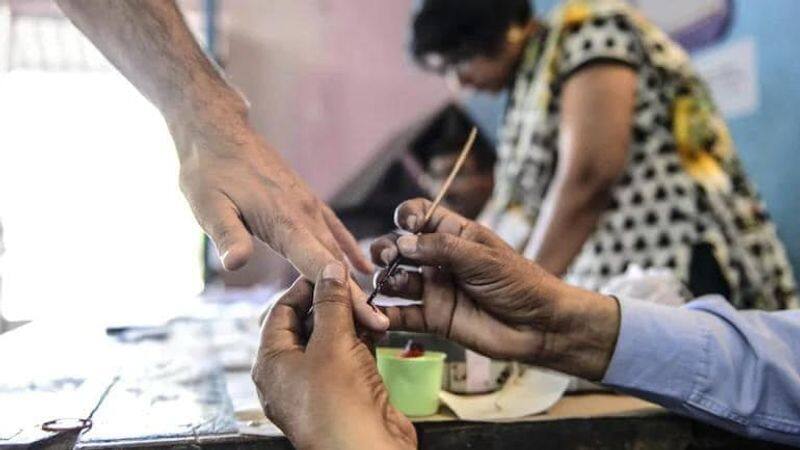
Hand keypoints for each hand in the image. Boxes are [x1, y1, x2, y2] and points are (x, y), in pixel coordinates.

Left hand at [172, 117, 387, 331]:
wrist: (218, 132)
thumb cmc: (208, 171)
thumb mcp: (208, 206)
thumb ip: (226, 235)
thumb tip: (235, 264)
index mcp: (286, 222)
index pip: (322, 266)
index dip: (347, 296)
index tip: (370, 319)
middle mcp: (305, 214)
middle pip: (336, 264)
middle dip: (358, 297)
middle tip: (381, 327)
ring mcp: (308, 206)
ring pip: (338, 248)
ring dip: (355, 278)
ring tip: (375, 307)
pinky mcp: (304, 200)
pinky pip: (333, 229)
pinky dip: (348, 249)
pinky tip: (361, 266)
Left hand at [252, 263, 415, 449]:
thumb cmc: (339, 406)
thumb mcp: (332, 344)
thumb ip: (332, 303)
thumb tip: (330, 271)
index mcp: (271, 363)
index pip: (280, 310)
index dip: (304, 286)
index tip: (328, 270)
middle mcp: (289, 375)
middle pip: (305, 323)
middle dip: (331, 303)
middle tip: (354, 286)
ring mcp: (318, 385)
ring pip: (330, 340)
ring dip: (351, 321)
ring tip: (370, 307)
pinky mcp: (344, 392)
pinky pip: (348, 357)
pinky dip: (362, 341)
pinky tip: (378, 329)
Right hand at [370, 199, 619, 379]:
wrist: (539, 326)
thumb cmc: (518, 282)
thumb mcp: (481, 257)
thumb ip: (440, 248)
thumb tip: (402, 242)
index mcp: (455, 235)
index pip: (421, 214)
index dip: (407, 216)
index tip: (405, 225)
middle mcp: (439, 260)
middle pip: (400, 247)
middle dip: (388, 249)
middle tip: (392, 259)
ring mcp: (434, 289)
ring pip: (395, 280)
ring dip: (385, 279)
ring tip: (390, 283)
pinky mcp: (434, 319)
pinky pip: (403, 315)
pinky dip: (386, 315)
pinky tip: (376, 314)